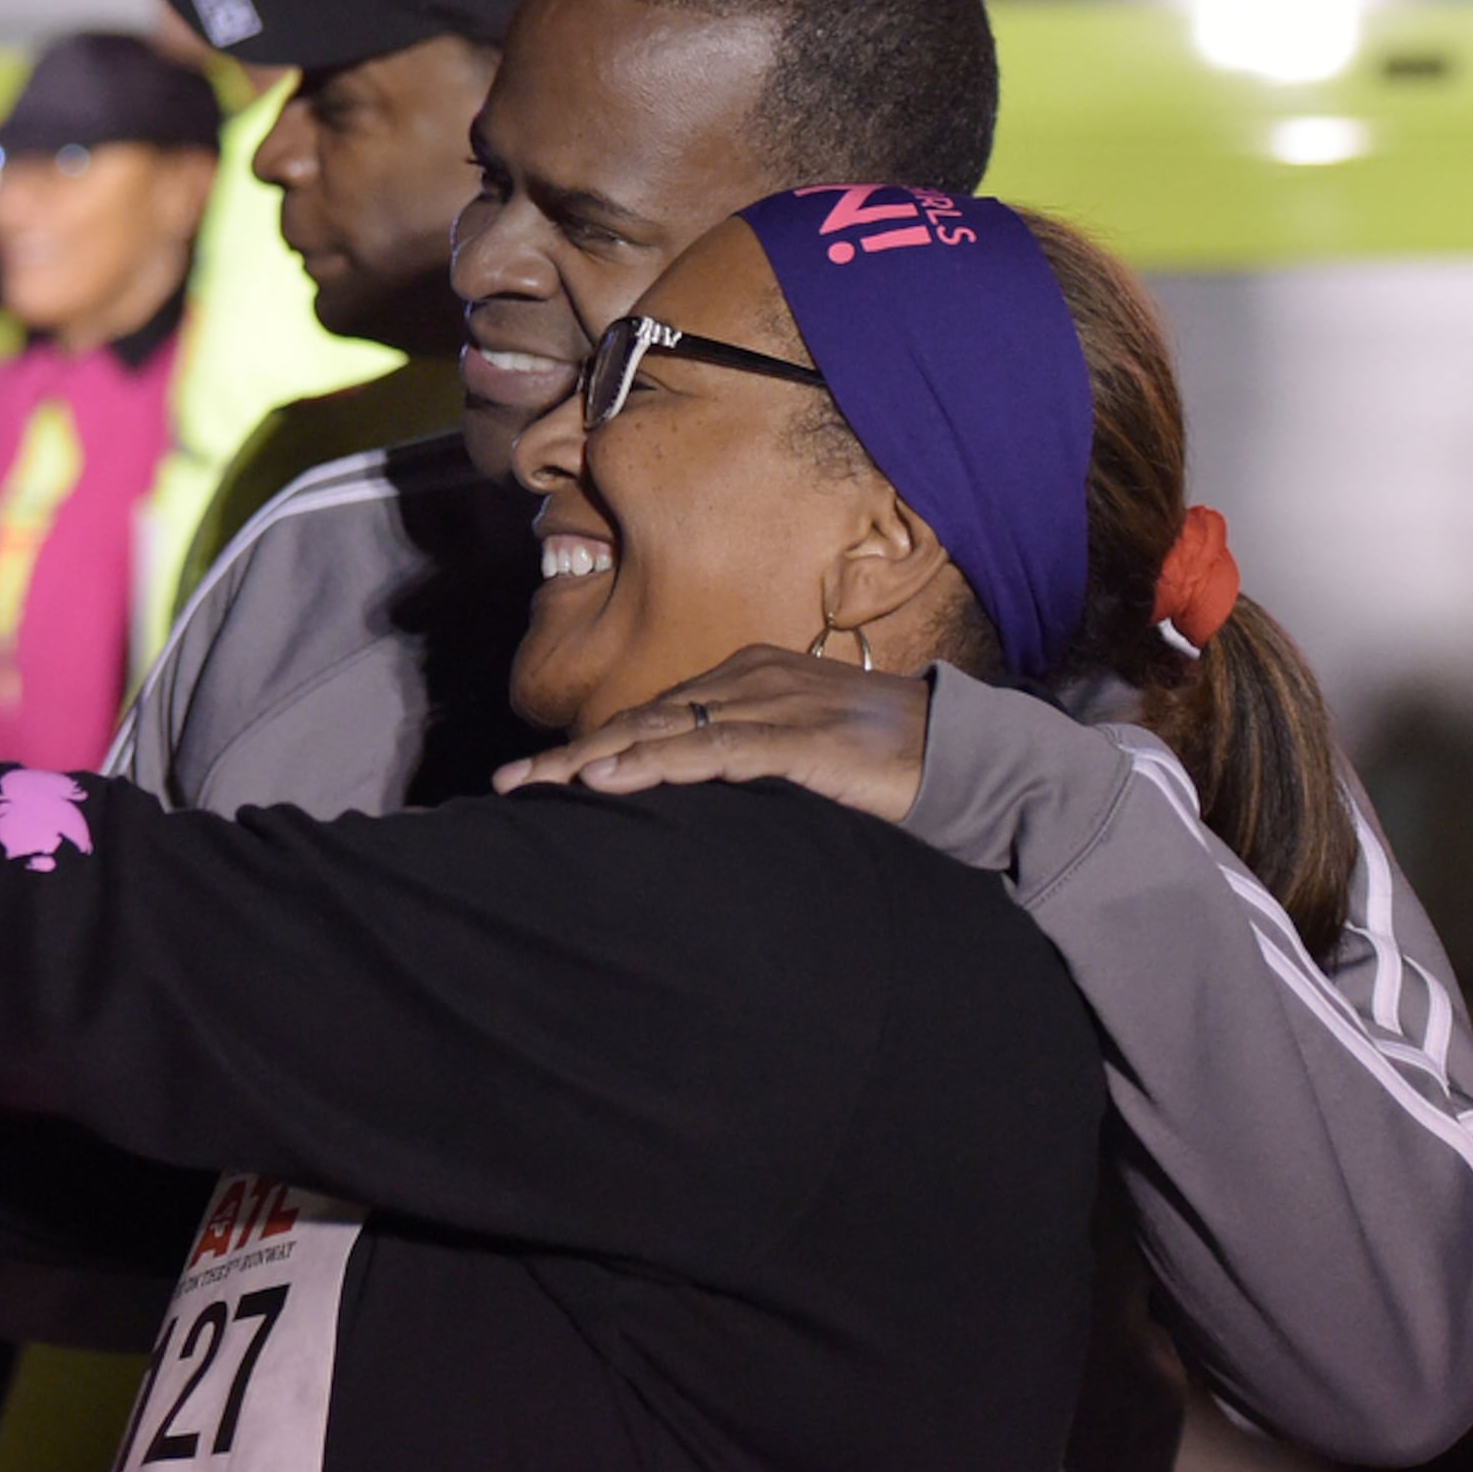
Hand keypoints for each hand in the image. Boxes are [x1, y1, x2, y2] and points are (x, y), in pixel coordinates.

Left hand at [494, 644, 931, 821]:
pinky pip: (713, 751)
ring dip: (592, 759)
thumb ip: (748, 761)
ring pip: (662, 731)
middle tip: (508, 784)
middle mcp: (748, 680)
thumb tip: (694, 793)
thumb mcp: (800, 754)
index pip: (651, 716)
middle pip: (641, 719)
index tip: (534, 776)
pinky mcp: (798, 739)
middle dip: (569, 753)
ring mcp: (772, 704)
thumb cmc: (885, 760)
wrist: (965, 751)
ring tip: (536, 783)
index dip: (590, 745)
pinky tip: (609, 780)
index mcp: (746, 678)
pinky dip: (656, 765)